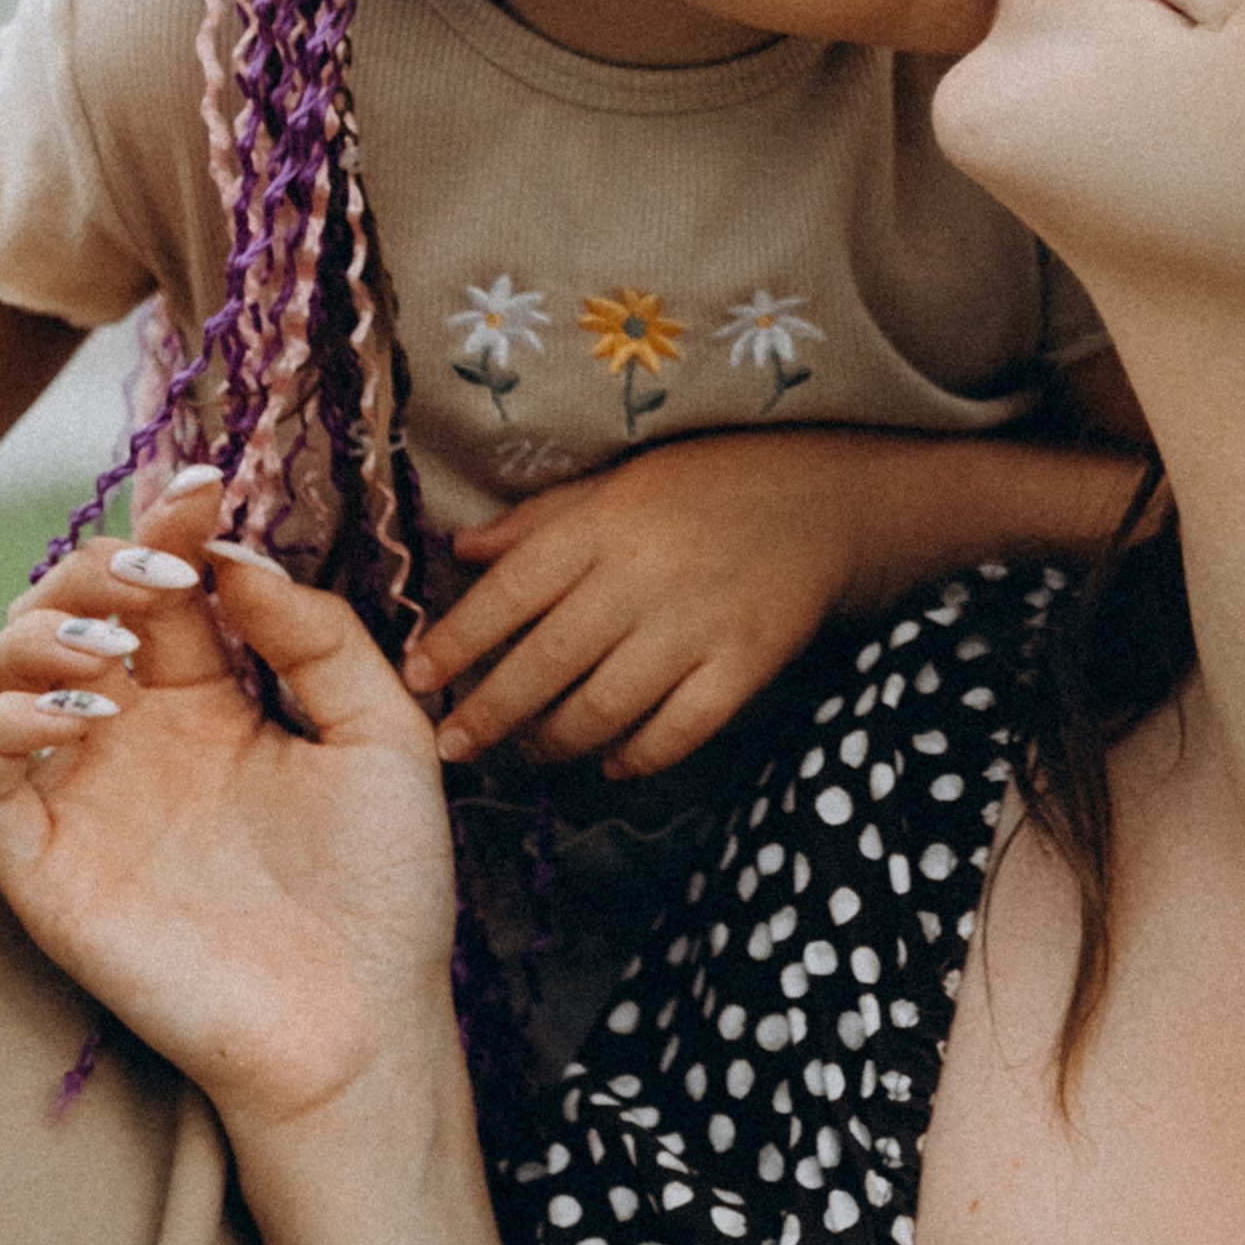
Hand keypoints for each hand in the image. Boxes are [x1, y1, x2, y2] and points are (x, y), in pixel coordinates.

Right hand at [0, 486, 457, 1135]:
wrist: (361, 1022)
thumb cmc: (382, 889)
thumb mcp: (382, 734)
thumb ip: (319, 637)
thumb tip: (241, 558)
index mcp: (211, 702)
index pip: (163, 585)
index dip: (172, 522)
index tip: (207, 480)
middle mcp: (137, 737)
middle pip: (73, 606)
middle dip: (108, 562)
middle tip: (170, 573)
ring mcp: (86, 794)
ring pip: (2, 672)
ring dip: (46, 628)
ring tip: (123, 645)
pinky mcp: (46, 863)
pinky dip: (5, 717)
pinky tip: (85, 705)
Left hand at [400, 433, 855, 779]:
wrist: (828, 497)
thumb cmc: (709, 484)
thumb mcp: (619, 483)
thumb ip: (540, 520)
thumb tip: (461, 550)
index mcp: (604, 525)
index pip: (509, 592)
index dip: (456, 641)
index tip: (415, 679)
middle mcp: (644, 576)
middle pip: (546, 661)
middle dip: (489, 712)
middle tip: (453, 745)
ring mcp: (698, 624)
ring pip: (604, 707)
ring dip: (555, 742)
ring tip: (528, 752)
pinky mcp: (746, 664)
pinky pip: (677, 732)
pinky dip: (635, 757)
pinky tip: (610, 761)